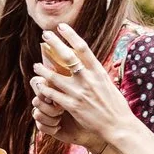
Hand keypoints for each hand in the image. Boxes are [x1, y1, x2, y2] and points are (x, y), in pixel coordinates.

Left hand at [31, 27, 133, 151]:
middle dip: (54, 43)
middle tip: (44, 34)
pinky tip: (39, 86)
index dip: (71, 35)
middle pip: (68, 56)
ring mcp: (80, 92)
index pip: (83, 48)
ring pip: (55, 76)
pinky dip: (45, 89)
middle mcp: (89, 78)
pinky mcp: (72, 105)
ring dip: (43, 69)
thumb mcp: (108, 84)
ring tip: (36, 66)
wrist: (118, 125)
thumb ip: (96, 73)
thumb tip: (89, 62)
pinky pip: (53, 94)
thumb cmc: (115, 106)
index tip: (61, 27)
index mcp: (99, 71)